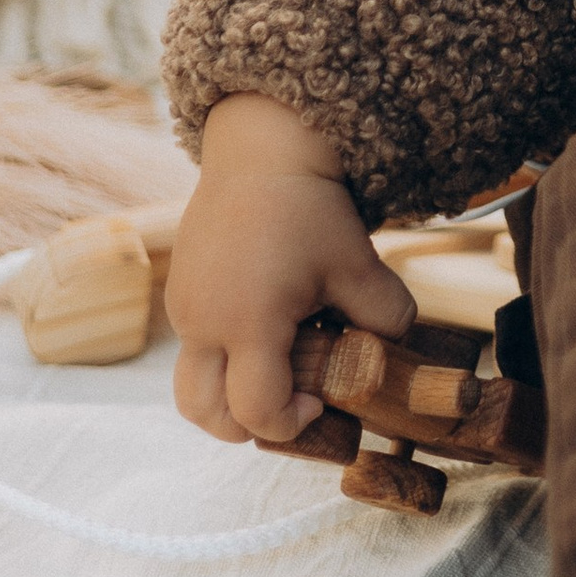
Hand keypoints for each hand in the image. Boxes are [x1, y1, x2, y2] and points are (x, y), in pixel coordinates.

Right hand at [167, 92, 415, 447]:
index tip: (322, 401)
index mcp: (249, 322)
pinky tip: (268, 324)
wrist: (261, 151)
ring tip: (280, 366)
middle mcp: (204, 323)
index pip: (258, 411)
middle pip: (207, 414)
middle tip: (294, 401)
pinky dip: (224, 360)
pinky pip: (194, 349)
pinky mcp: (179, 294)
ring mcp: (184, 309)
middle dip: (250, 425)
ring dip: (231, 395)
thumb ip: (385, 317)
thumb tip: (396, 347)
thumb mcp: (358, 265)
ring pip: (193, 386)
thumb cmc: (311, 208)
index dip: (291, 423)